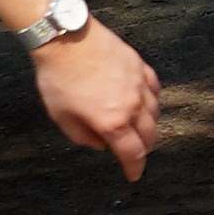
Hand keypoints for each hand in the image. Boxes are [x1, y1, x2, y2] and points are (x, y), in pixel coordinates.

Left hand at [31, 18, 161, 178]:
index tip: (134, 175)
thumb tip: (101, 143)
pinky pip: (154, 89)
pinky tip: (145, 101)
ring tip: (141, 129)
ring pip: (155, 113)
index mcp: (112, 122)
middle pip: (149, 135)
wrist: (66, 39)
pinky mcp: (140, 67)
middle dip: (144, 148)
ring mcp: (139, 85)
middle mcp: (132, 106)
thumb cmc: (58, 78)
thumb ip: (83, 136)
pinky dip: (152, 101)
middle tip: (136, 152)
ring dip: (150, 125)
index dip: (134, 168)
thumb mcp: (61, 116)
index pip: (132, 153)